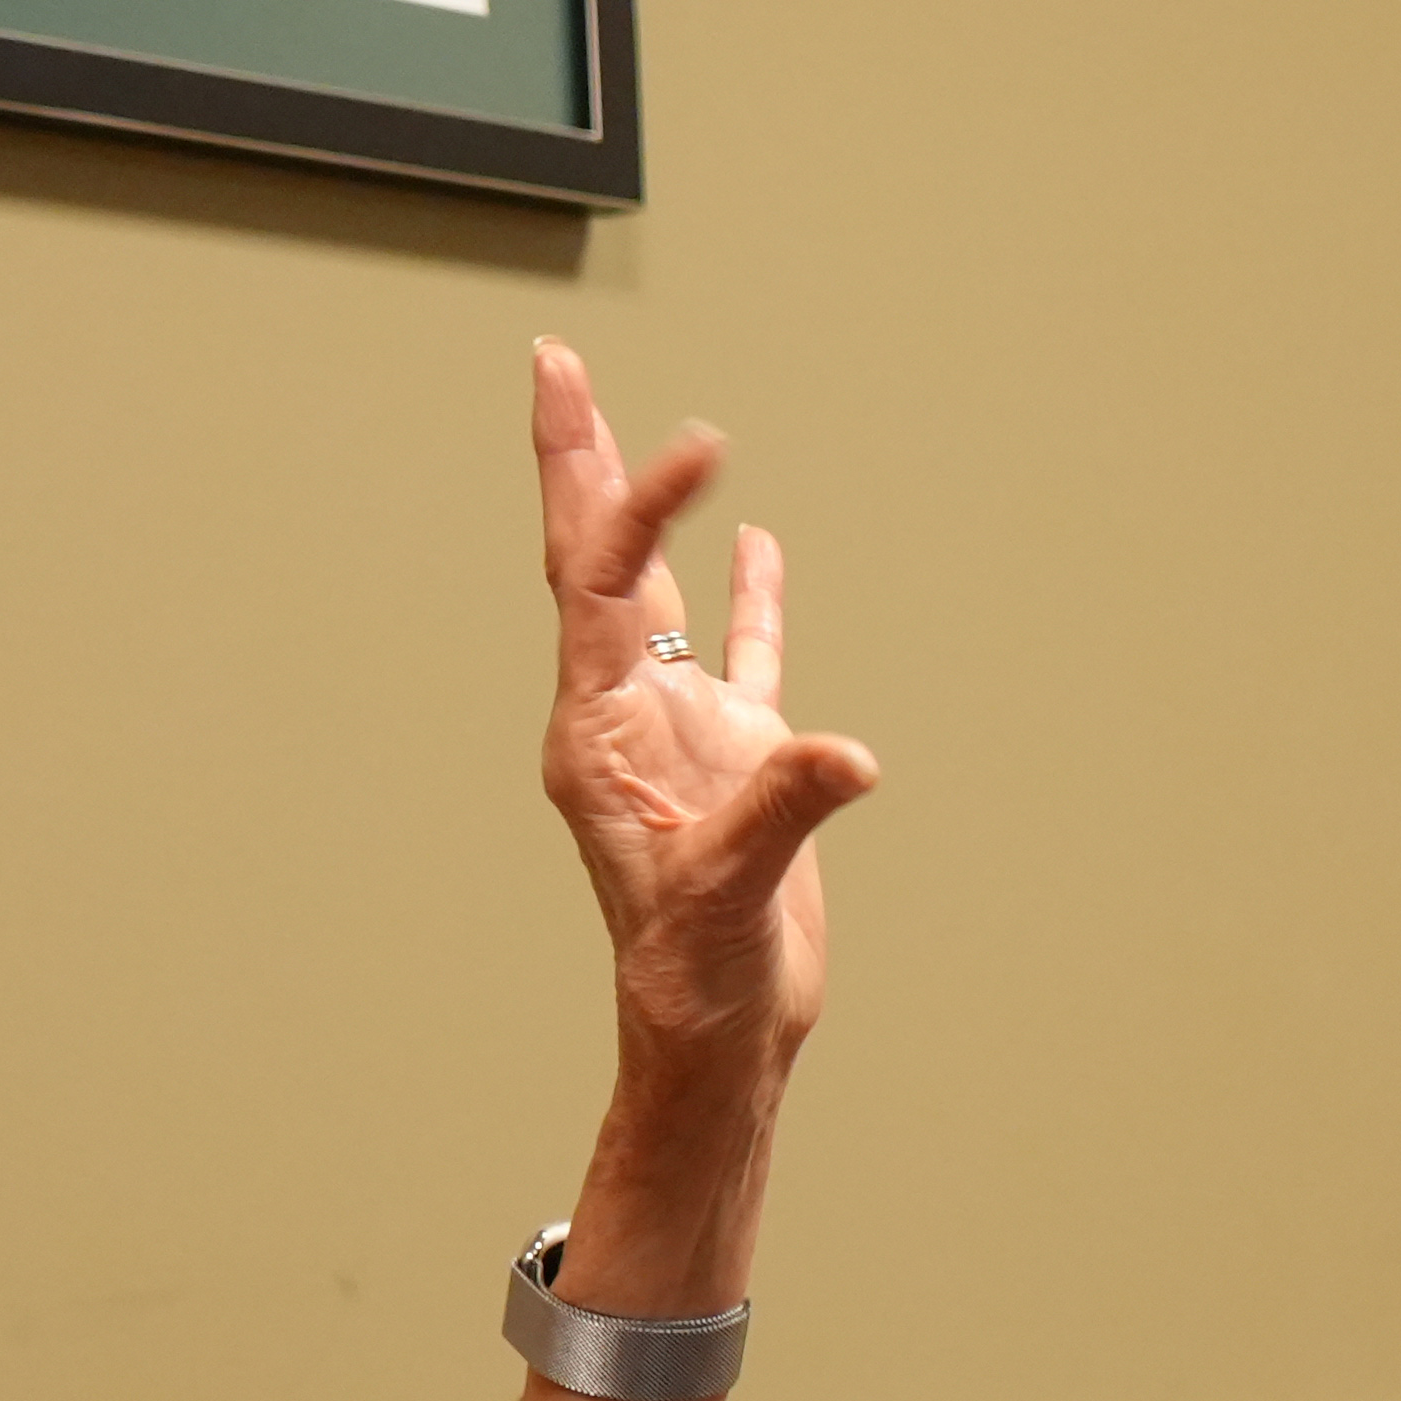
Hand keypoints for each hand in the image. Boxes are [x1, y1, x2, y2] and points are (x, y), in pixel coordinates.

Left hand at [527, 340, 876, 1085]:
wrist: (718, 1037)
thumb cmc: (693, 979)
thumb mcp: (726, 892)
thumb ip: (782, 811)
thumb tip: (846, 754)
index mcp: (595, 732)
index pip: (605, 586)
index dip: (641, 507)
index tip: (698, 447)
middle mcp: (625, 713)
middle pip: (594, 560)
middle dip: (578, 462)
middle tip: (554, 363)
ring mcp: (680, 729)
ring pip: (656, 592)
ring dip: (646, 508)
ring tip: (640, 429)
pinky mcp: (739, 760)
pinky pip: (742, 655)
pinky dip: (748, 597)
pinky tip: (758, 543)